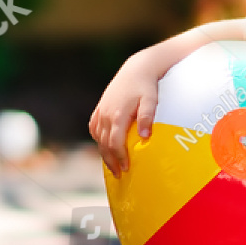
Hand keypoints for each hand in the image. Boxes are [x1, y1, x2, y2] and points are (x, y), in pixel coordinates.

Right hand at [88, 55, 161, 177]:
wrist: (137, 69)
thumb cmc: (147, 87)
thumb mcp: (151, 101)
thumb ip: (148, 117)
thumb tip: (145, 136)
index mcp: (117, 115)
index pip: (115, 143)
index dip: (119, 158)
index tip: (126, 169)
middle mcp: (106, 115)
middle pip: (105, 144)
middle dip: (111, 161)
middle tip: (119, 175)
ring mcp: (100, 111)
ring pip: (98, 138)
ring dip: (104, 153)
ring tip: (113, 165)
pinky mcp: (99, 109)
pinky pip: (94, 129)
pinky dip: (98, 140)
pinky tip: (105, 147)